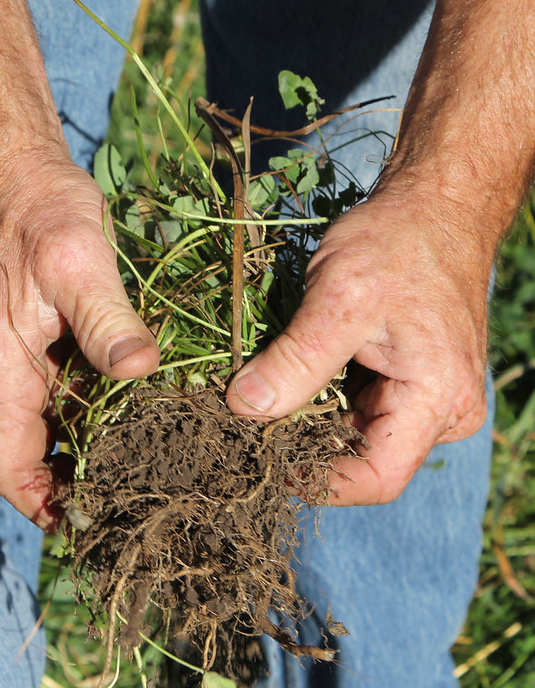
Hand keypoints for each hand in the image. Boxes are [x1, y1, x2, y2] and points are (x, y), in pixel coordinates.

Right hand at [0, 156, 159, 530]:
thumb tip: (141, 372)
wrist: (8, 170)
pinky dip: (82, 412)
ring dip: (81, 448)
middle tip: (135, 497)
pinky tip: (126, 413)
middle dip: (72, 481)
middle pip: (27, 454)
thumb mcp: (79, 262)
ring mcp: (2, 360)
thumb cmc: (38, 211)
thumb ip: (108, 322)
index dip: (43, 504)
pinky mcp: (20, 343)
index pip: (8, 466)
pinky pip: (48, 395)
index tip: (89, 524)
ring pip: (41, 426)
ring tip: (141, 464)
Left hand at [226, 189, 490, 504]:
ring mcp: (428, 397)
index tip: (262, 459)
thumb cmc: (398, 243)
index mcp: (438, 399)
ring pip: (357, 433)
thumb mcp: (338, 299)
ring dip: (310, 419)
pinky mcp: (411, 381)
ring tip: (265, 394)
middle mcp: (443, 411)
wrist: (434, 206)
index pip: (376, 477)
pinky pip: (361, 407)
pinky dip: (323, 397)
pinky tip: (291, 377)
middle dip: (305, 445)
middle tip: (249, 423)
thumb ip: (294, 361)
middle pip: (364, 458)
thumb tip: (244, 409)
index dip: (317, 480)